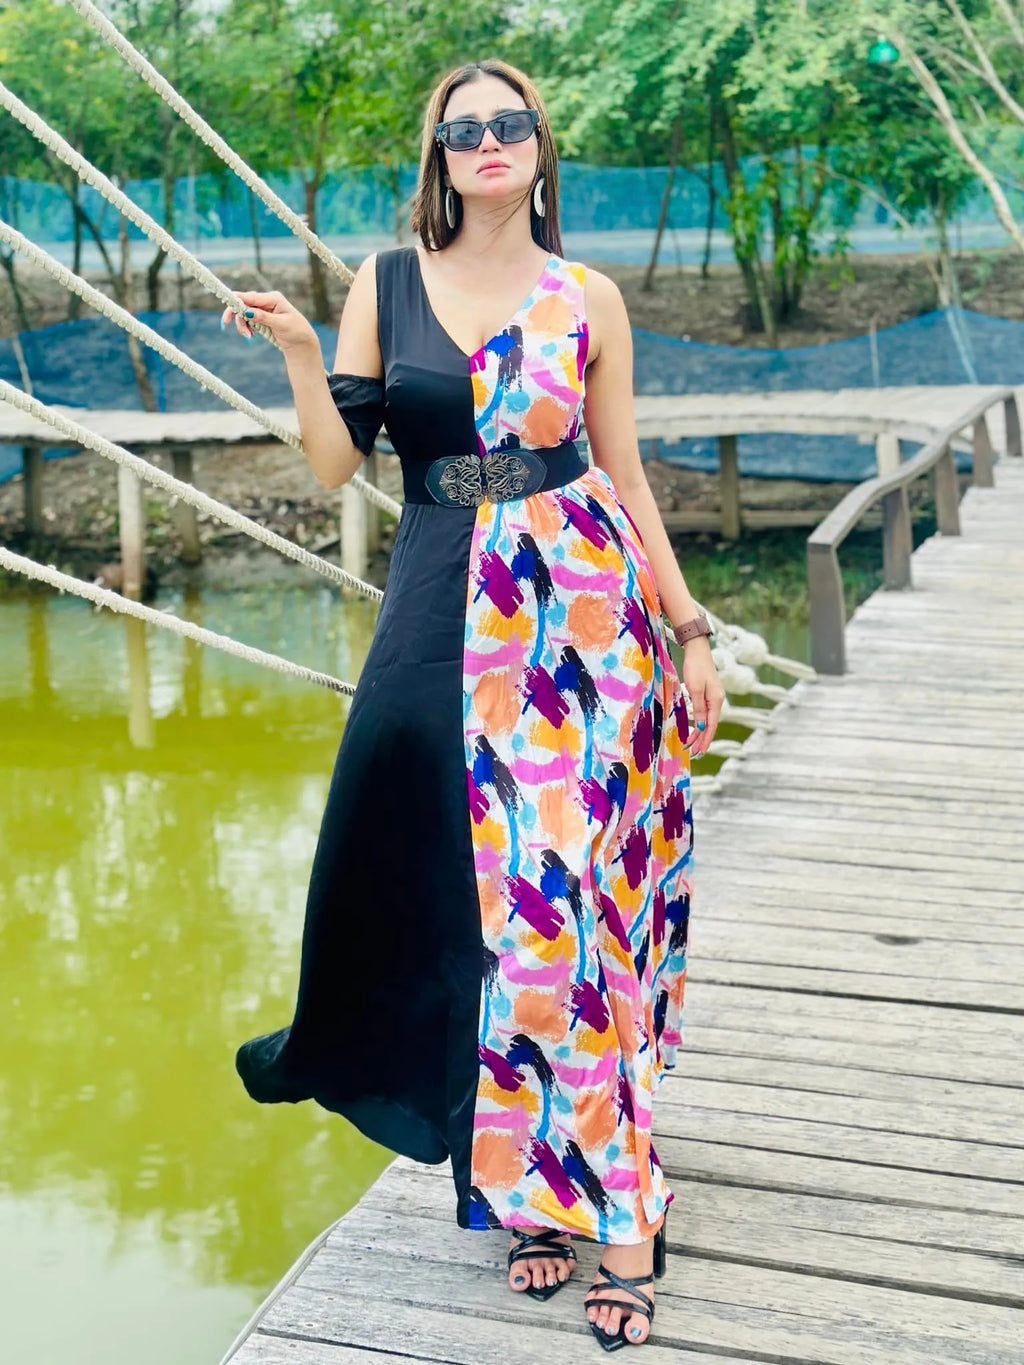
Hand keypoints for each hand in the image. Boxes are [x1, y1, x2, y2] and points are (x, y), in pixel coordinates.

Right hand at [219, 290, 319, 353]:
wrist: (302, 343)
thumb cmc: (296, 332)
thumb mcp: (281, 324)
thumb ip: (264, 317)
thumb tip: (247, 311)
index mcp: (273, 298)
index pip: (250, 297)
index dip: (236, 302)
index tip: (227, 312)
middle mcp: (267, 300)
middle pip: (244, 303)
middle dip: (238, 317)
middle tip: (233, 328)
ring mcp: (264, 308)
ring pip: (244, 312)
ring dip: (243, 324)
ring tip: (249, 336)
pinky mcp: (262, 317)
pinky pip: (248, 319)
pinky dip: (246, 327)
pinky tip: (251, 335)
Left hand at [681, 637, 724, 758]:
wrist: (697, 651)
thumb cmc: (696, 668)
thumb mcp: (695, 690)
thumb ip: (699, 709)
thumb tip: (701, 727)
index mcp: (716, 701)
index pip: (711, 726)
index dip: (706, 740)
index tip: (700, 751)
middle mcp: (717, 701)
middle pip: (710, 725)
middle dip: (703, 739)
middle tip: (694, 753)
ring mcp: (714, 697)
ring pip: (707, 720)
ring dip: (701, 732)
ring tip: (693, 744)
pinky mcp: (708, 694)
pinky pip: (705, 713)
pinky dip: (700, 722)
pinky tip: (696, 728)